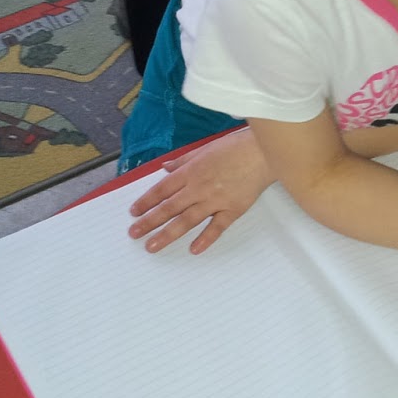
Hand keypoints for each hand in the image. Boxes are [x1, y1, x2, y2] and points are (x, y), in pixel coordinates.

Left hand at [126, 129, 273, 253]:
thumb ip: (182, 161)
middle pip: (169, 208)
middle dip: (149, 222)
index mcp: (190, 171)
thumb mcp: (204, 149)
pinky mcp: (233, 209)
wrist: (263, 152)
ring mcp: (216, 200)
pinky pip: (217, 227)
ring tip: (152, 246)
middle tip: (134, 234)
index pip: (162, 189)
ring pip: (187, 220)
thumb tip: (165, 168)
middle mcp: (199, 187)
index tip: (134, 213)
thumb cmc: (234, 147)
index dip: (146, 202)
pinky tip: (193, 249)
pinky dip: (205, 239)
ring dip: (167, 234)